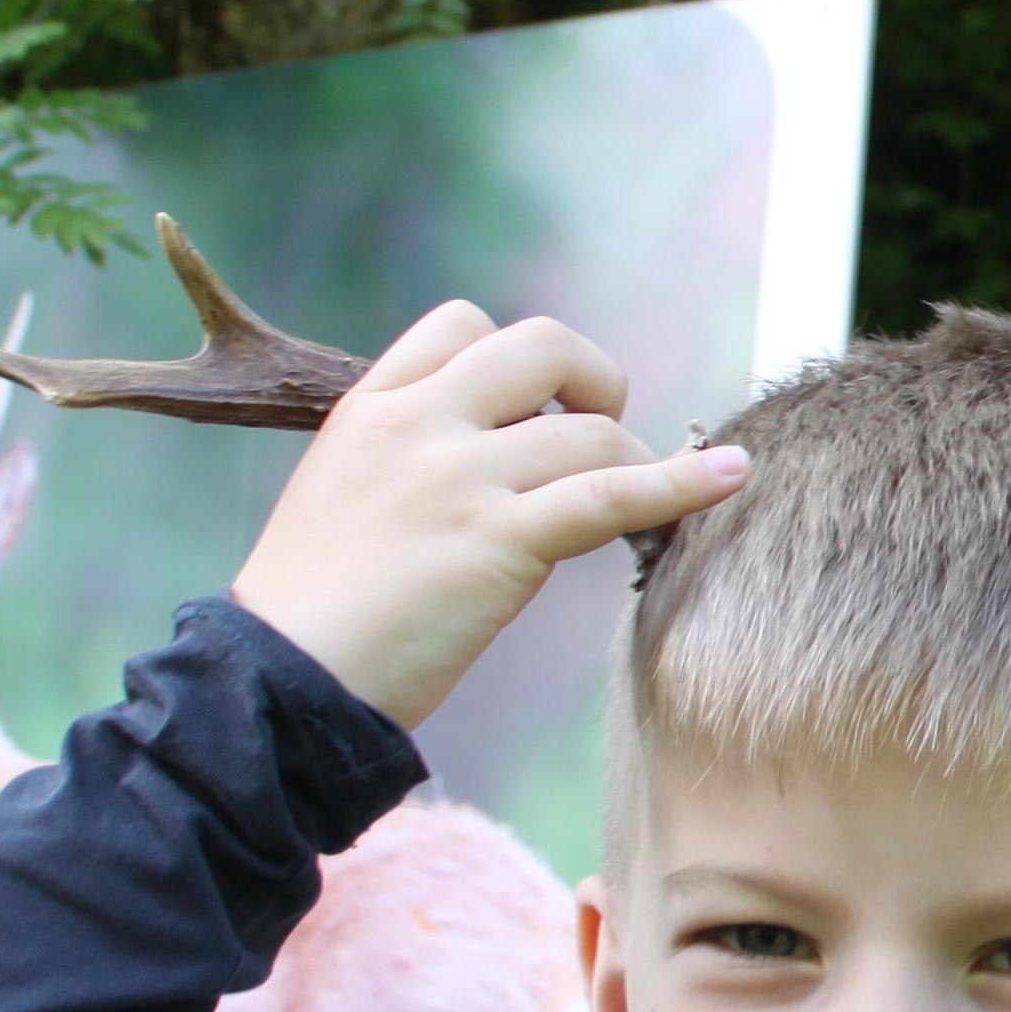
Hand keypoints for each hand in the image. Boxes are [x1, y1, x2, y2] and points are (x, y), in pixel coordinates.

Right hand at [232, 303, 746, 724]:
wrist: (278, 687)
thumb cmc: (314, 617)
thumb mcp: (343, 497)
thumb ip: (411, 456)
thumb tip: (506, 456)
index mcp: (371, 409)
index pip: (460, 324)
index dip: (514, 364)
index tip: (529, 416)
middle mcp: (417, 425)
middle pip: (540, 344)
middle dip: (591, 381)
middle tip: (597, 441)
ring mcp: (458, 478)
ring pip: (589, 430)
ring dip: (628, 463)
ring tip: (630, 513)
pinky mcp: (498, 541)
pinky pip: (614, 492)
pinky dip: (682, 482)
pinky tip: (732, 476)